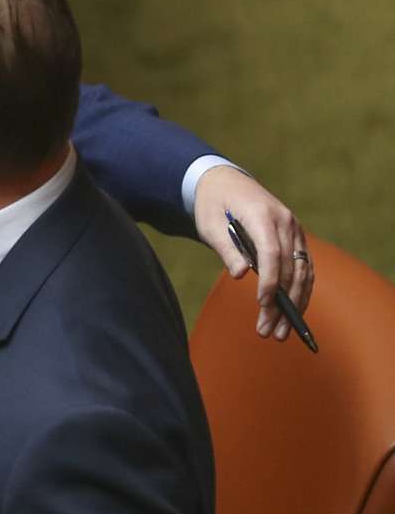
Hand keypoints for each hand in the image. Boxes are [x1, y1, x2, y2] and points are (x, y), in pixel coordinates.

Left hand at [193, 166, 312, 339]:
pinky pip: (303, 267)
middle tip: (268, 332)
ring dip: (294, 303)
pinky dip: (300, 291)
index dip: (270, 280)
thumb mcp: (210, 225)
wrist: (224, 182)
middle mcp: (286, 221)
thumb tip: (240, 274)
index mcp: (263, 215)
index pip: (272, 252)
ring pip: (302, 271)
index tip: (263, 304)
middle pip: (290, 267)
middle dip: (282, 302)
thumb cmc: (212, 205)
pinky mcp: (295, 238)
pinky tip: (292, 313)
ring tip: (279, 332)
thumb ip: (227, 249)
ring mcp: (294, 229)